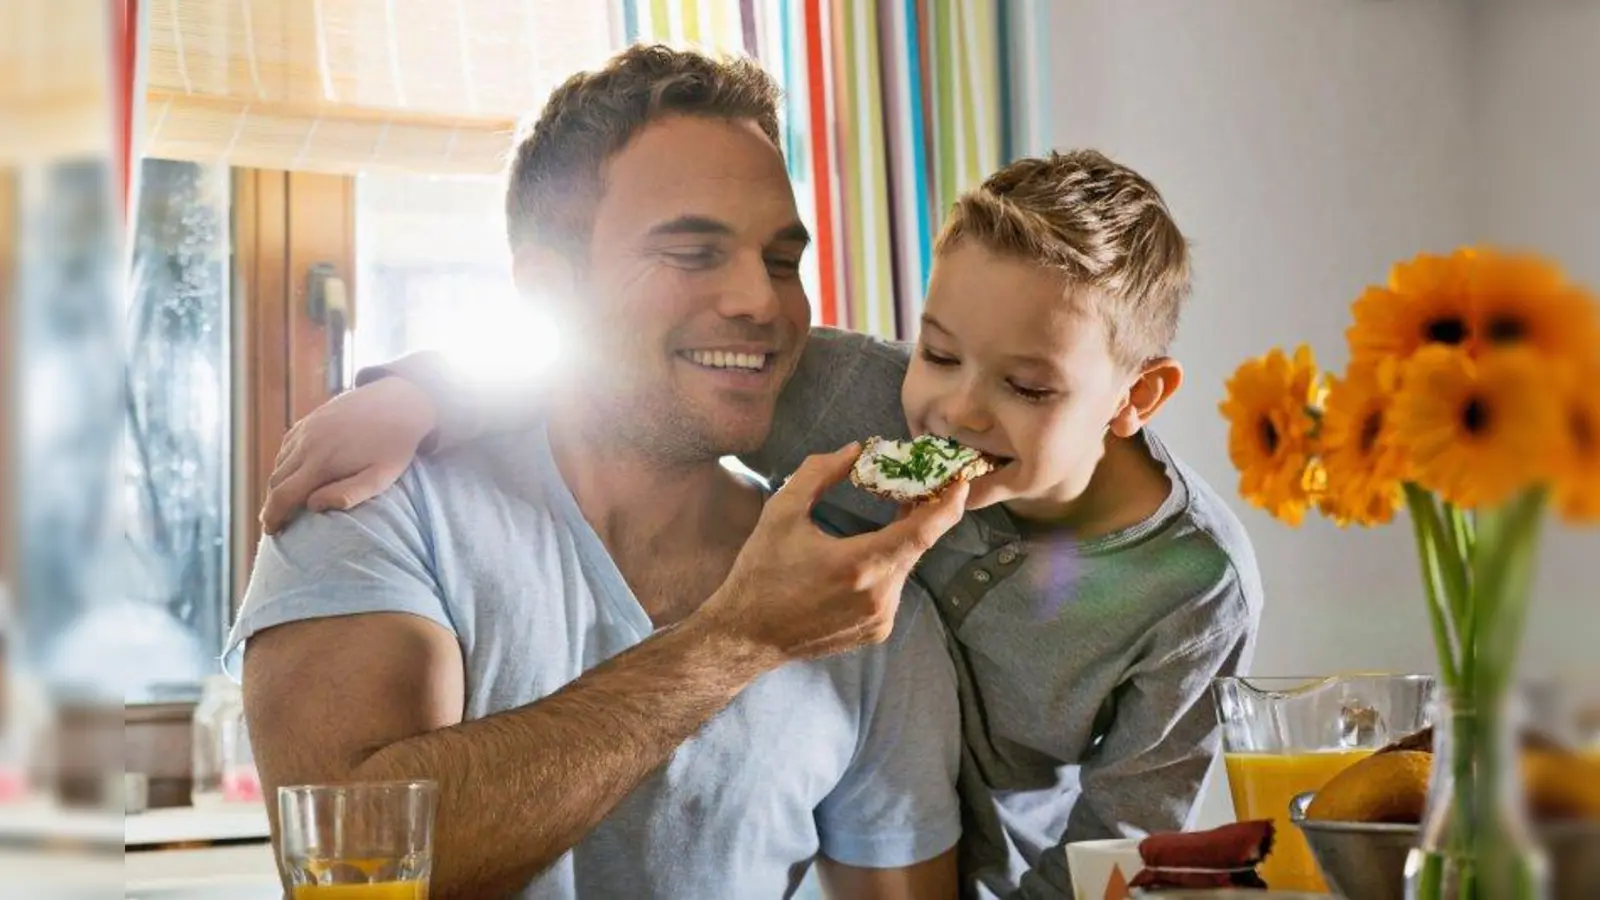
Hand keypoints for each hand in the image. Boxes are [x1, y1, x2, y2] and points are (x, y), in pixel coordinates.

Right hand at [259, 377, 437, 533]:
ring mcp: (307, 429)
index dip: (273, 517)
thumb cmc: (394, 446)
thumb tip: (313, 506)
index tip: (271, 531)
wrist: (400, 400)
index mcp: (321, 463)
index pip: (284, 496)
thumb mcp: (380, 477)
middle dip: (272, 504)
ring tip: (285, 502)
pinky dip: (284, 463)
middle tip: (275, 523)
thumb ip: (348, 494)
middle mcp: (307, 444)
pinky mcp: (311, 419)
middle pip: (276, 481)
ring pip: (279, 463)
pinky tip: (293, 474)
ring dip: (278, 485)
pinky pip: (287, 446)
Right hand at [701, 443, 967, 661]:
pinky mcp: (876, 632)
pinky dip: (884, 569)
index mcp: (860, 564)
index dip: (947, 505)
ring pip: (903, 568)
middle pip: (915, 546)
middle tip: (912, 487)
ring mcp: (880, 619)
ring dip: (898, 543)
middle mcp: (879, 596)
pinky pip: (891, 590)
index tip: (960, 482)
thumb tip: (854, 451)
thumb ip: (819, 473)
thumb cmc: (761, 572)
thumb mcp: (782, 512)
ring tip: (885, 519)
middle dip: (919, 515)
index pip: (923, 531)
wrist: (745, 636)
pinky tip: (861, 559)